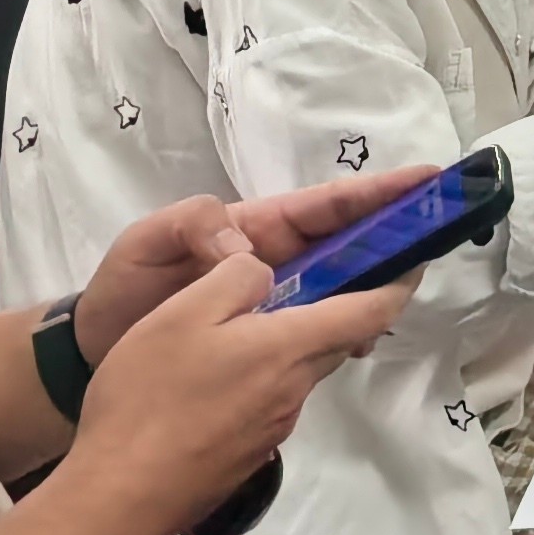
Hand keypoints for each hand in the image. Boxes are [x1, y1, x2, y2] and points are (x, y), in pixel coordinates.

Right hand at [54, 247, 414, 534]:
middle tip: (321, 277)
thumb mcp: (183, 313)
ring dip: (294, 344)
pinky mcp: (247, 453)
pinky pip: (270, 400)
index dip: (399, 282)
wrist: (119, 496)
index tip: (414, 258)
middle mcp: (295, 390)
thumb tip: (268, 272)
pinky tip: (220, 376)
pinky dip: (264, 376)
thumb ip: (235, 280)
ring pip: (300, 371)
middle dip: (342, 308)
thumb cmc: (150, 397)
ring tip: (254, 323)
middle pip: (337, 341)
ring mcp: (273, 428)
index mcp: (289, 348)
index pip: (370, 311)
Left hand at [68, 172, 425, 370]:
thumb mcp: (147, 240)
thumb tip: (248, 251)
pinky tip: (362, 342)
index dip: (377, 193)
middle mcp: (279, 262)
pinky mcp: (269, 343)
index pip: (328, 206)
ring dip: (377, 290)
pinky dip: (345, 332)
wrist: (95, 352)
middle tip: (438, 240)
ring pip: (343, 290)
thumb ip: (194, 227)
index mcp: (258, 228)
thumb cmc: (123, 289)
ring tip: (405, 296)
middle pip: (351, 245)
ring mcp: (278, 303)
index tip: (426, 182)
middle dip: (396, 238)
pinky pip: (319, 331)